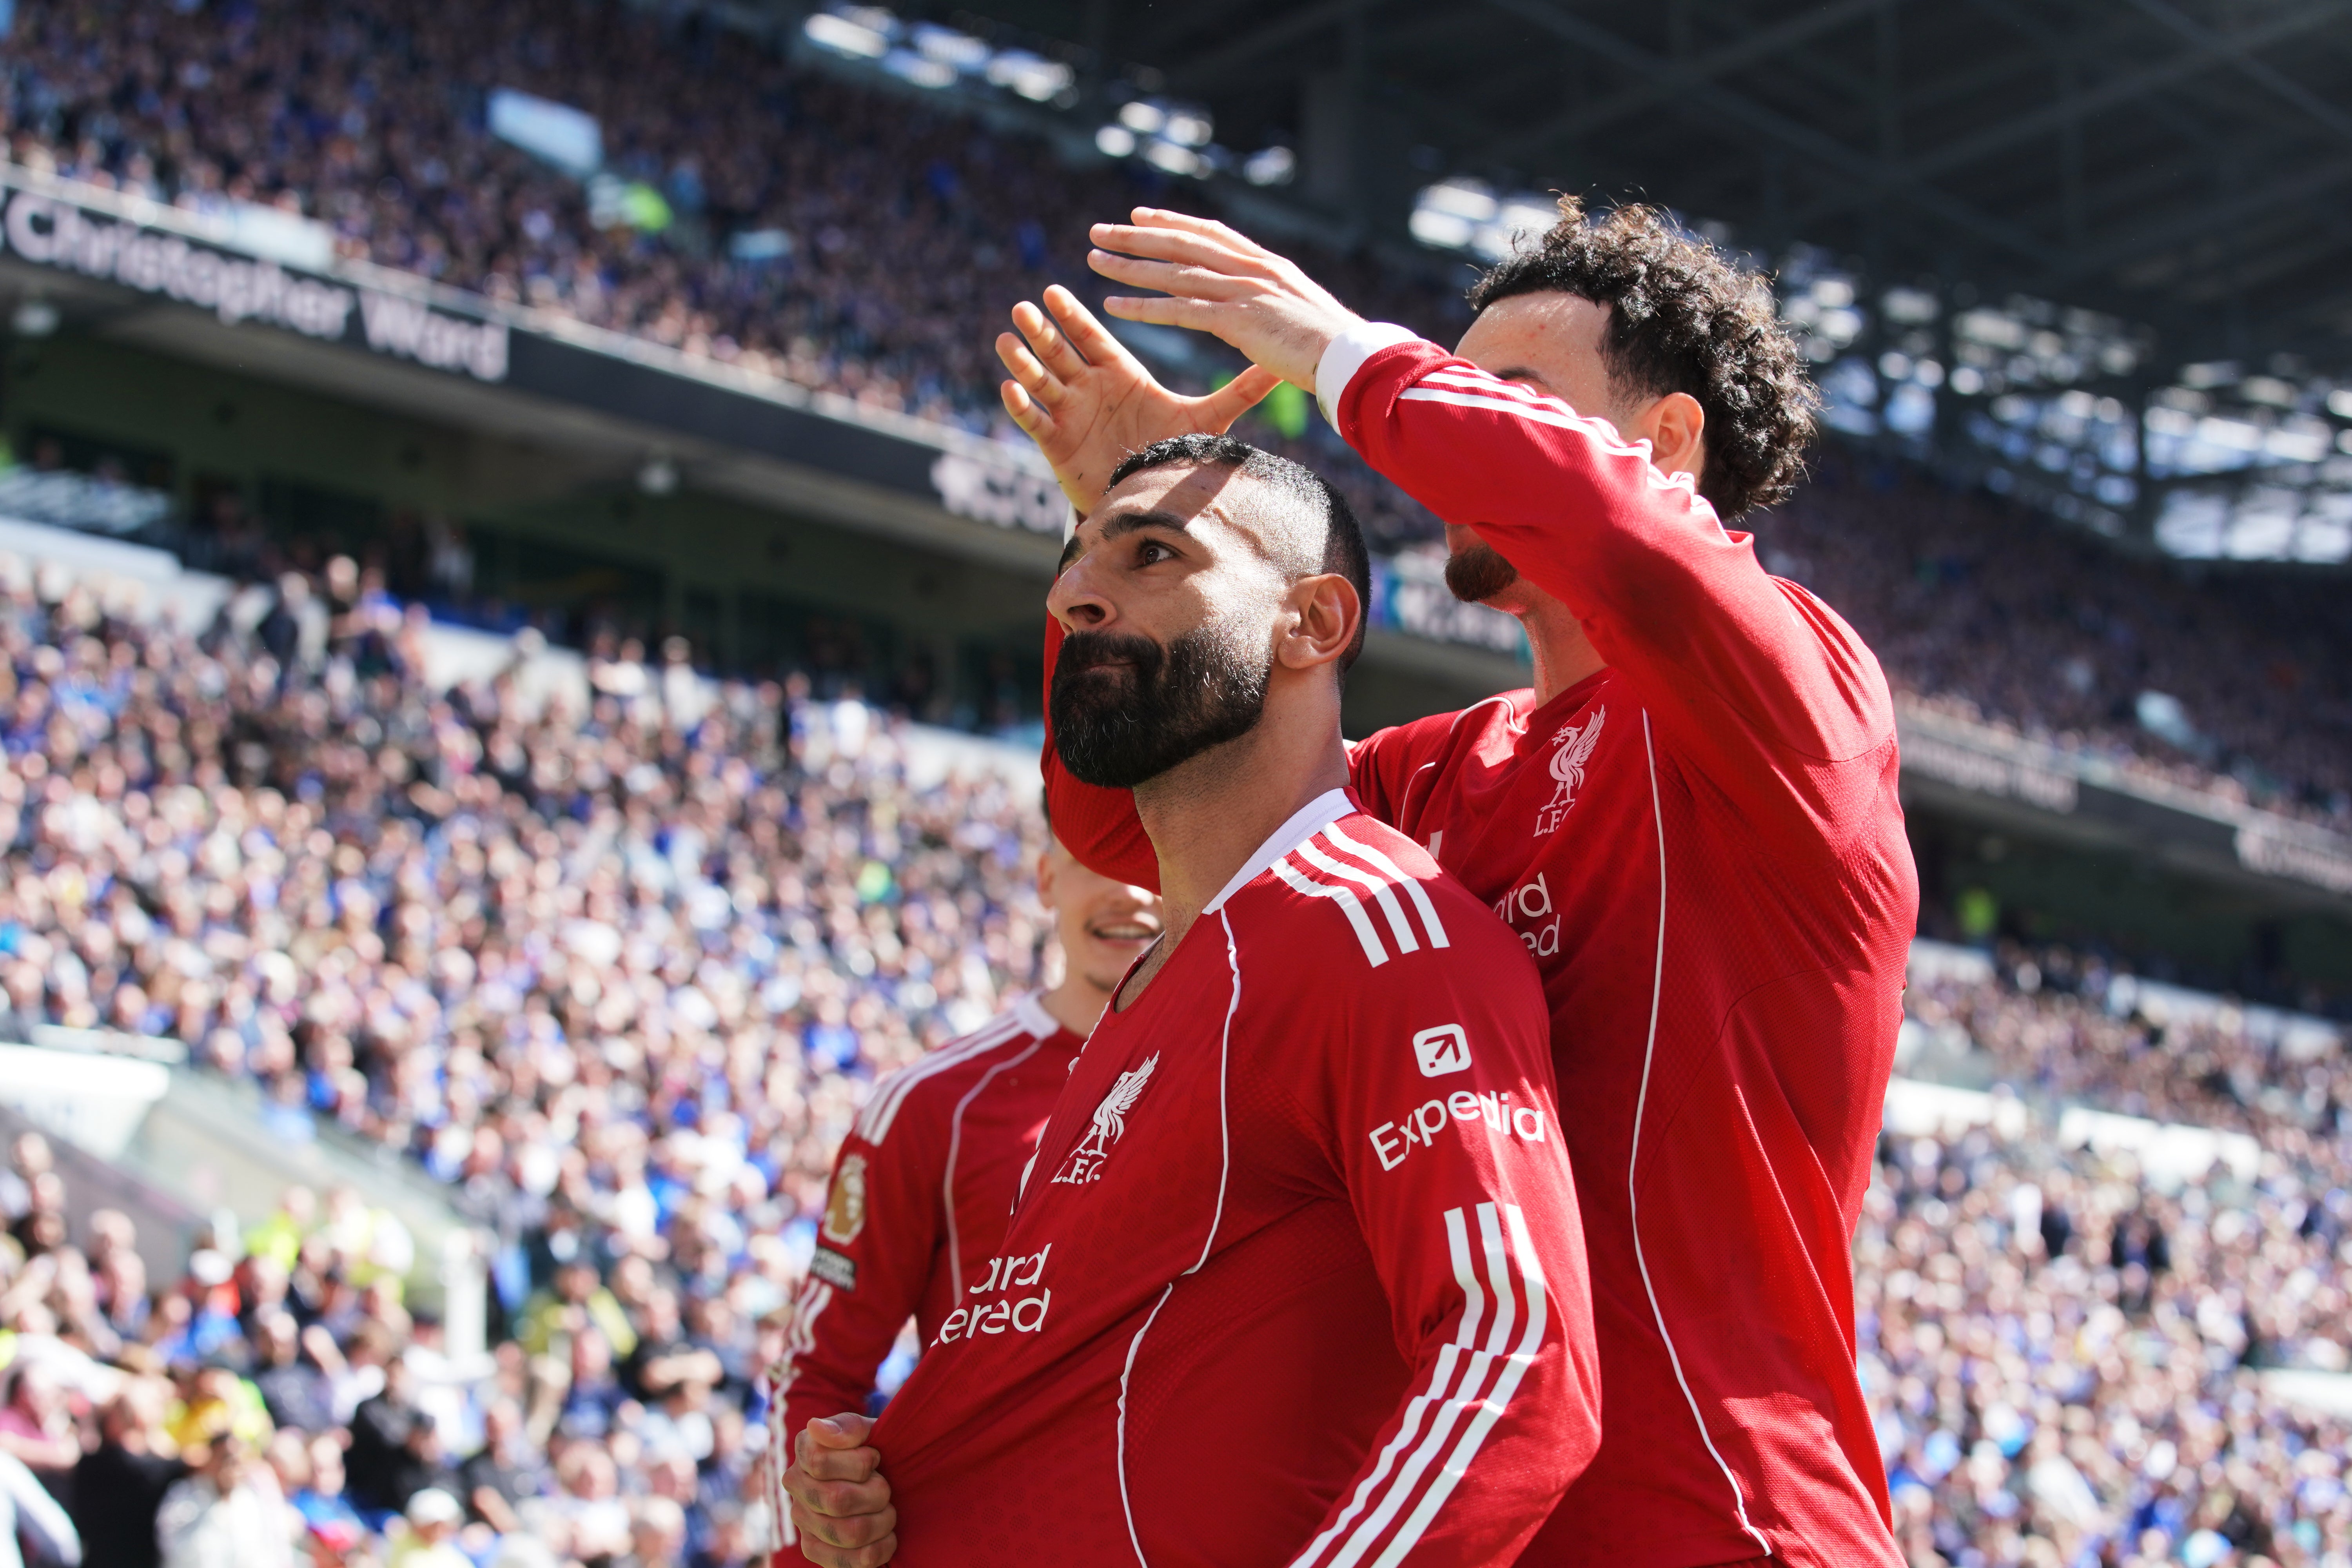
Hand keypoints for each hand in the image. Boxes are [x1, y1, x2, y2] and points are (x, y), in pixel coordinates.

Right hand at [782, 1413, 896, 1566]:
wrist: (882, 1478)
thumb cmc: (874, 1452)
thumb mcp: (869, 1431)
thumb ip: (848, 1426)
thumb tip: (816, 1427)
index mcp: (805, 1451)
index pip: (820, 1463)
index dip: (860, 1463)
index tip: (875, 1458)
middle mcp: (797, 1487)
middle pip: (838, 1500)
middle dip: (877, 1493)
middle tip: (886, 1488)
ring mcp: (803, 1521)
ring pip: (850, 1532)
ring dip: (882, 1521)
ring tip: (888, 1512)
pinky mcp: (815, 1550)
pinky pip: (852, 1561)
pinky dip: (880, 1549)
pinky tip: (886, 1537)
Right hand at [998, 283, 1281, 513]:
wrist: (1152, 498)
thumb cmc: (1173, 452)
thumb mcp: (1208, 418)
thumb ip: (1239, 390)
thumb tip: (1279, 367)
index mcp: (1120, 373)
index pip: (1091, 336)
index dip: (1072, 316)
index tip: (1055, 292)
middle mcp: (1089, 387)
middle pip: (1059, 350)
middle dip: (1041, 330)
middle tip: (1025, 307)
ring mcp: (1069, 413)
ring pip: (1040, 379)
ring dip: (1023, 359)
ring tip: (1008, 338)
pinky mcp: (1056, 443)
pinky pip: (1033, 419)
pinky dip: (1021, 404)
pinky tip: (1010, 387)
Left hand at [1088, 209, 1365, 391]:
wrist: (1354, 360)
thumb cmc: (1334, 349)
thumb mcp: (1301, 317)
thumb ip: (1277, 306)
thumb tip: (1268, 312)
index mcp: (1269, 265)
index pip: (1212, 234)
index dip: (1174, 223)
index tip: (1142, 216)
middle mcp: (1253, 269)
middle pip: (1184, 244)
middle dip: (1138, 236)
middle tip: (1101, 230)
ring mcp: (1244, 291)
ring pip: (1175, 272)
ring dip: (1131, 265)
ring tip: (1094, 260)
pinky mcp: (1237, 319)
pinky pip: (1179, 310)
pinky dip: (1144, 306)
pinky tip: (1114, 305)